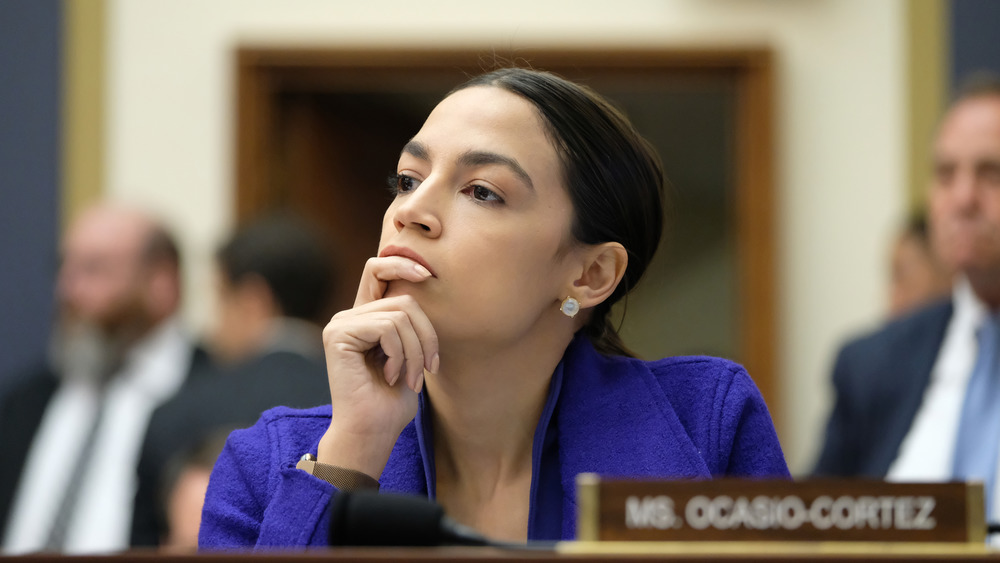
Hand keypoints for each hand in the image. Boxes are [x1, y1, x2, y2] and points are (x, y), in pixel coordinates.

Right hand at [316, 256, 437, 478]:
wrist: (372, 431)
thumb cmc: (392, 402)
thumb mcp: (410, 355)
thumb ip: (410, 324)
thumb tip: (421, 287)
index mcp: (365, 318)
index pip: (378, 270)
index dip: (403, 264)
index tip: (427, 275)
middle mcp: (349, 316)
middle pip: (404, 299)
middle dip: (426, 335)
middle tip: (427, 368)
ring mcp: (341, 324)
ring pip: (400, 315)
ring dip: (415, 351)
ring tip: (408, 378)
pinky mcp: (338, 334)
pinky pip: (387, 328)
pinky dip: (399, 354)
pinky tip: (390, 375)